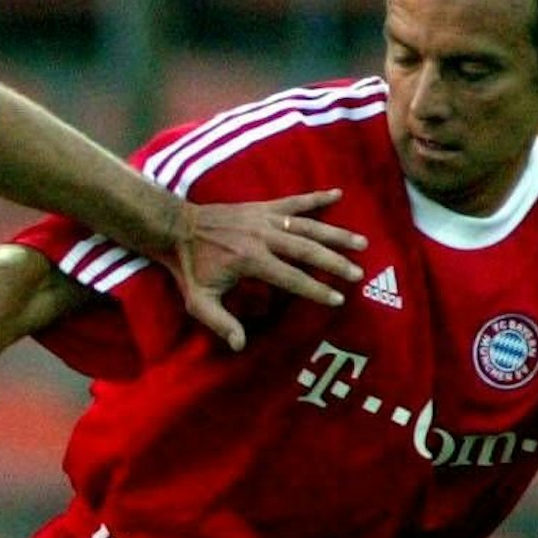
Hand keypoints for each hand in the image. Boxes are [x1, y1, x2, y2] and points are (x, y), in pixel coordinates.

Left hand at [171, 189, 368, 350]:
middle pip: (306, 250)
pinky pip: (293, 200)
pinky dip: (315, 196)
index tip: (338, 299)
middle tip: (358, 273)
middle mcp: (261, 236)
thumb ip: (220, 322)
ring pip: (306, 225)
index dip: (315, 290)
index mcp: (249, 260)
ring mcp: (263, 218)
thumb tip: (240, 345)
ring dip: (335, 233)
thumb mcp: (198, 301)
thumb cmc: (190, 268)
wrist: (176, 227)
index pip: (291, 278)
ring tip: (360, 242)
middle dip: (334, 262)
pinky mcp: (262, 206)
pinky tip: (338, 192)